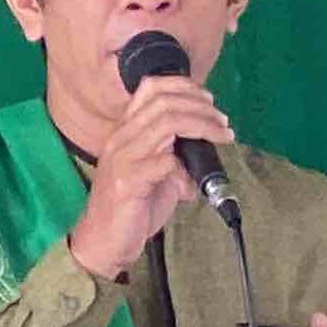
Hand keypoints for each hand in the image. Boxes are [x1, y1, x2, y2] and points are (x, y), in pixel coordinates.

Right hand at [64, 76, 233, 278]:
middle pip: (164, 102)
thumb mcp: (153, 169)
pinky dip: (186, 171)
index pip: (150, 88)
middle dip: (201, 107)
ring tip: (222, 136)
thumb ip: (172, 150)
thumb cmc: (132, 205)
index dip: (183, 86)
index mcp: (125, 130)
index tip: (208, 99)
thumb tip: (206, 140)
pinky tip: (191, 188)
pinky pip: (165, 163)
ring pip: (167, 124)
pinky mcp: (128, 182)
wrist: (103, 241)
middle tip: (223, 121)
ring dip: (202, 126)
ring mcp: (122, 158)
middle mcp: (121, 138)